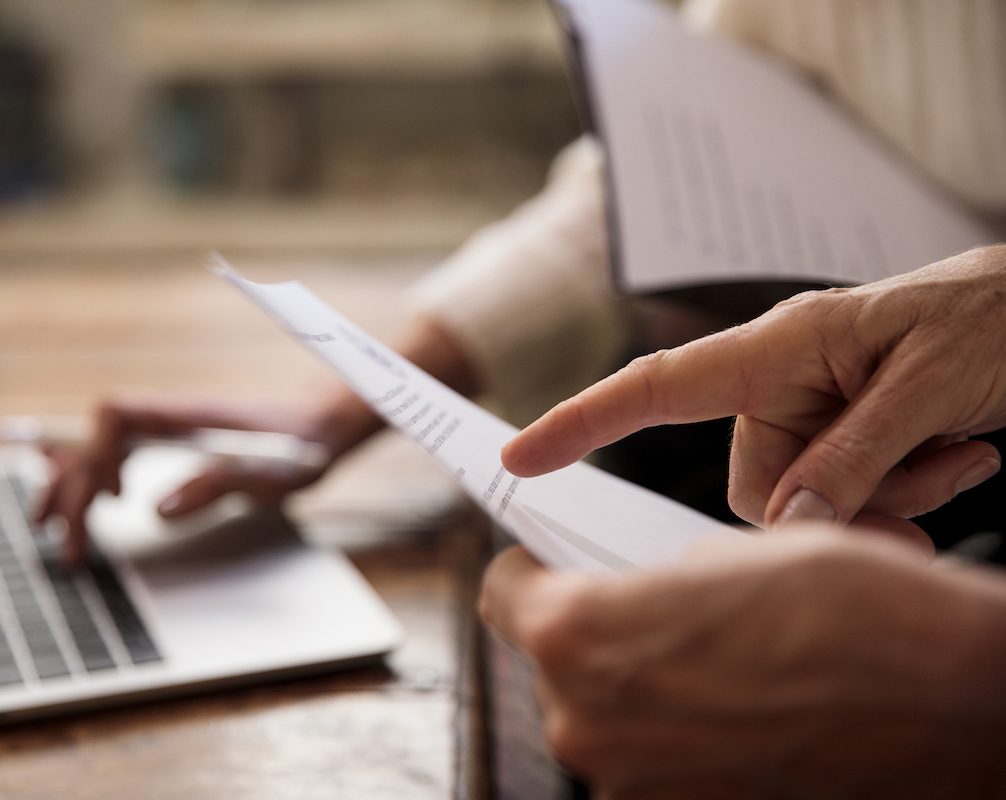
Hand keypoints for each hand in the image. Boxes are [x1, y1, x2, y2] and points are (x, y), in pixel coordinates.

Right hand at [38, 390, 378, 565]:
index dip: (98, 453)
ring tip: (46, 525)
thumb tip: (156, 511)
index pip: (114, 413)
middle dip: (72, 486)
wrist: (325, 423)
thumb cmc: (301, 444)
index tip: (110, 501)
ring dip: (71, 482)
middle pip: (96, 436)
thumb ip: (215, 486)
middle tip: (63, 541)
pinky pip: (120, 450)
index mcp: (185, 413)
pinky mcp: (175, 441)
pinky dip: (95, 475)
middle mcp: (168, 414)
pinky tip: (91, 500)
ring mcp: (168, 426)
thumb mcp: (268, 473)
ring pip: (100, 444)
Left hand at [479, 530, 1005, 797]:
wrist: (950, 697)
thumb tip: (627, 593)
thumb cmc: (849, 608)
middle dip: (594, 634)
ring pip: (605, 717)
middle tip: (653, 610)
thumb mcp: (722, 552)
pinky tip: (735, 707)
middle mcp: (586, 724)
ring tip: (712, 660)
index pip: (503, 594)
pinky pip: (653, 760)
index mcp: (578, 636)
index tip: (550, 563)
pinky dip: (677, 734)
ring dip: (639, 688)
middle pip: (554, 664)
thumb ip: (644, 581)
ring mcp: (633, 786)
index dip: (531, 570)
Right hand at [502, 245, 1005, 533]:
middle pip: (752, 486)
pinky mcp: (846, 439)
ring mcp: (813, 414)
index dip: (581, 421)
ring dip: (888, 501)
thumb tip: (790, 525)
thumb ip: (856, 455)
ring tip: (958, 452)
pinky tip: (963, 452)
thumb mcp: (929, 382)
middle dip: (831, 509)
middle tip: (918, 495)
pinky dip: (908, 495)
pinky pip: (846, 500)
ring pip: (805, 506)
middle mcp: (782, 383)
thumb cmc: (992, 312)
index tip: (521, 457)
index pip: (656, 387)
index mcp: (778, 346)